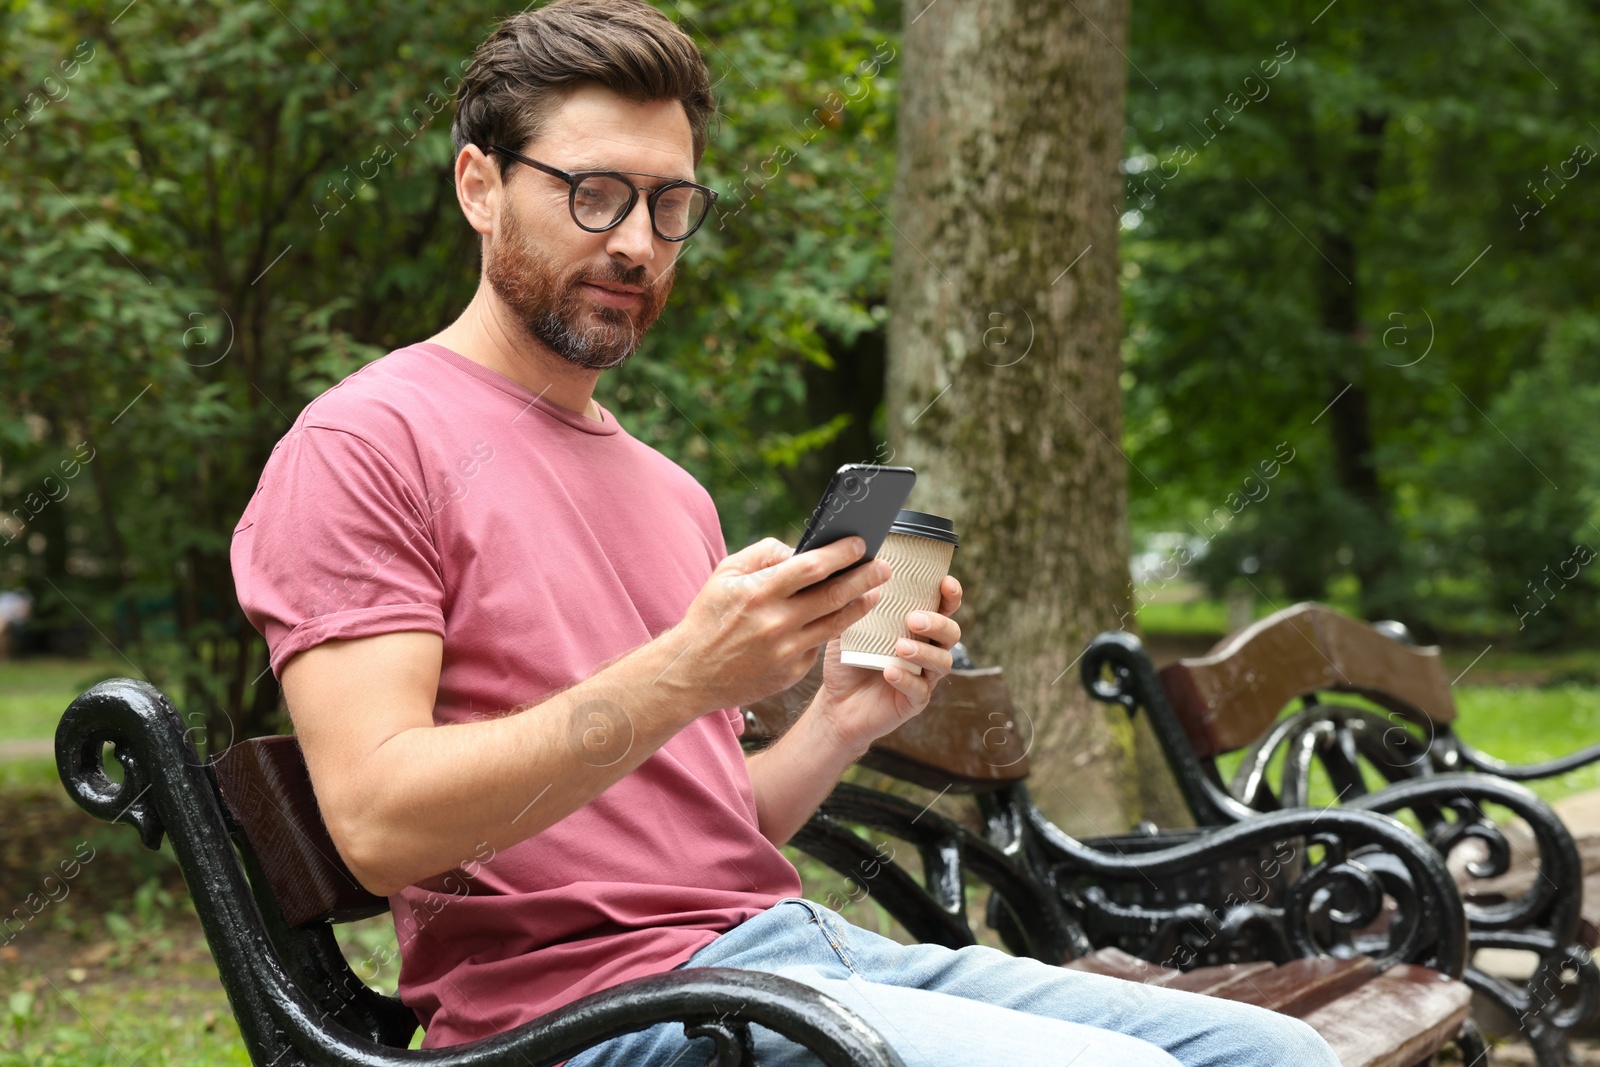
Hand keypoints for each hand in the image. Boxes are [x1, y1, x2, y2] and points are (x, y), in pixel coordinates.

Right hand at [665, 536, 891, 711]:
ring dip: (861, 605)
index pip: (811, 567)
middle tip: (885, 567)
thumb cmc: (710, 616)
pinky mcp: (791, 672)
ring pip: (836, 623)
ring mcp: (786, 651)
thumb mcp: (725, 574)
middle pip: (834, 595)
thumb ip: (763, 554)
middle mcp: (776, 622)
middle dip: (865, 578)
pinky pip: (818, 645)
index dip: (840, 553)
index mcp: (758, 592)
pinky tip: (844, 618)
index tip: (860, 543)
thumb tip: (799, 549)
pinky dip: (832, 629)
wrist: (691, 673)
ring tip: (875, 592)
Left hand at [811, 573, 962, 757]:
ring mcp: (923, 677)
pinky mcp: (914, 701)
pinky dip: (906, 679)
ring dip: (924, 652)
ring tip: (900, 647)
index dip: (950, 595)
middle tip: (913, 619)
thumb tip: (857, 573)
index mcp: (916, 628)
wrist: (835, 704)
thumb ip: (856, 604)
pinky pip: (919, 690)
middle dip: (938, 623)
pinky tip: (889, 672)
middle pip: (951, 633)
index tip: (945, 583)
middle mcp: (927, 650)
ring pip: (942, 662)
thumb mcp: (848, 628)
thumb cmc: (848, 661)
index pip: (943, 607)